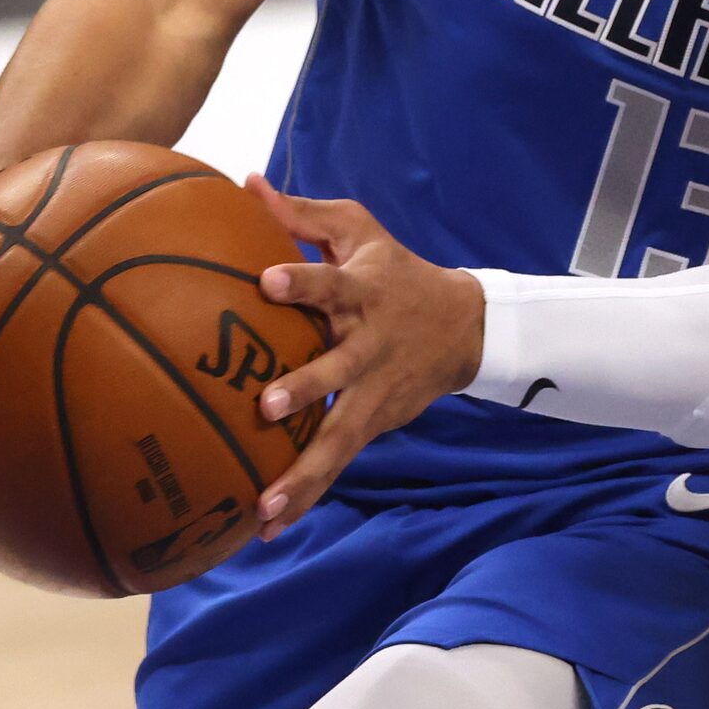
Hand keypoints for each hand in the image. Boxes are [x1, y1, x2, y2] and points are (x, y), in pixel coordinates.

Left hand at [246, 176, 485, 538]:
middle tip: (265, 406)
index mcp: (361, 292)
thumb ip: (301, 213)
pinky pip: (335, 463)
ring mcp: (372, 391)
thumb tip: (244, 182)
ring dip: (304, 470)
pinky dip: (305, 495)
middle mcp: (367, 345)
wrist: (464, 327)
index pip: (330, 281)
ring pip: (337, 434)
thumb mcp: (359, 231)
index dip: (301, 280)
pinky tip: (265, 526)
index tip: (266, 279)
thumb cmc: (394, 270)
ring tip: (265, 502)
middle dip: (304, 387)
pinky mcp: (373, 423)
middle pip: (335, 369)